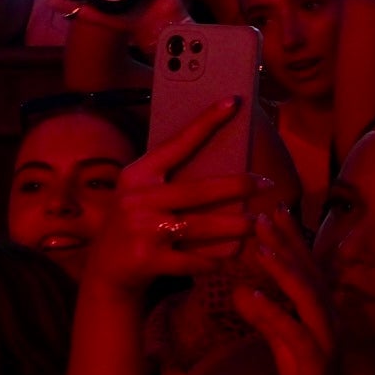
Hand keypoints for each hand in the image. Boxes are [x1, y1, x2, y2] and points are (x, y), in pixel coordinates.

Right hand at [88, 99, 254, 297]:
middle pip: (200, 190)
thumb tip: (226, 161)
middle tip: (267, 183)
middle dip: (239, 187)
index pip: (177, 144)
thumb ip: (170, 180)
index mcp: (137, 175)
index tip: (234, 102)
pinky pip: (196, 259)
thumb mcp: (143, 195)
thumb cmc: (137, 224)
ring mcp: (141, 231)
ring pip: (204, 227)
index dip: (206, 122)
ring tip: (256, 223)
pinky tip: (229, 256)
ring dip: (236, 227)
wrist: (107, 272)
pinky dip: (216, 259)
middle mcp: (136, 200)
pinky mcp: (147, 260)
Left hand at [232, 207, 347, 374]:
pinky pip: (292, 331)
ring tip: (259, 247)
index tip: (274, 212)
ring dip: (282, 269)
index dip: (291, 239)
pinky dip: (271, 311)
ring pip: (305, 295)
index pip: (306, 267)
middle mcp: (329, 316)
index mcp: (321, 309)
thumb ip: (265, 315)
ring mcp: (325, 336)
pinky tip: (250, 296)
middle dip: (287, 242)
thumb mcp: (281, 340)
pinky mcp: (316, 359)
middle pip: (308, 271)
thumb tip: (241, 290)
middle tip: (265, 214)